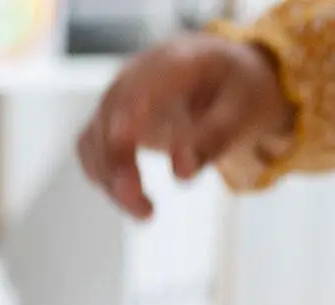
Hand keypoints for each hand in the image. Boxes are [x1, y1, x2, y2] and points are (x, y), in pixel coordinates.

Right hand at [78, 34, 294, 217]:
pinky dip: (106, 180)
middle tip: (144, 210)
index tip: (122, 140)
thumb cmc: (234, 90)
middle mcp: (137, 75)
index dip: (128, 112)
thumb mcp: (242, 109)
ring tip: (146, 213)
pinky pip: (92, 153)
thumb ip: (214, 138)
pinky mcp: (107, 123)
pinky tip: (133, 200)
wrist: (222, 77)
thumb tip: (182, 175)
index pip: (143, 84)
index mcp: (176, 60)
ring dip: (112, 182)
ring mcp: (118, 99)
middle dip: (118, 164)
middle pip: (110, 117)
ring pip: (95, 141)